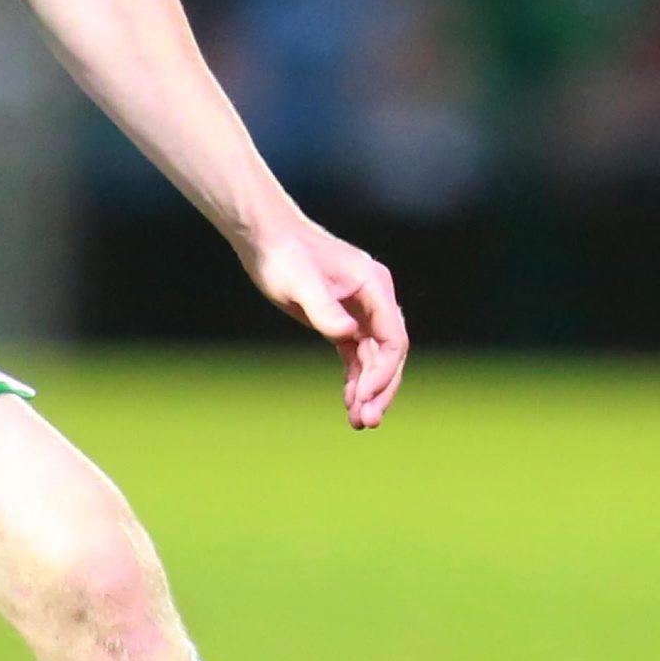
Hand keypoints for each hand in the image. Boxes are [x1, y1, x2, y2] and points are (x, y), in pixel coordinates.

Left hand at [239, 212, 410, 428]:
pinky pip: (357, 355)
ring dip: (369, 390)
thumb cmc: (283, 254)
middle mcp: (373, 299)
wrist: (266, 238)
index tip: (364, 397)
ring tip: (359, 423)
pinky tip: (349, 403)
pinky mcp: (342, 320)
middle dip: (381, 389)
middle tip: (368, 422)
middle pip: (389, 353)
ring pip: (374, 358)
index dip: (384, 371)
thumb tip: (347, 335)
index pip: (393, 337)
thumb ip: (324, 309)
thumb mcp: (299, 282)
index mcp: (373, 285)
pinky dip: (355, 379)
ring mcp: (360, 310)